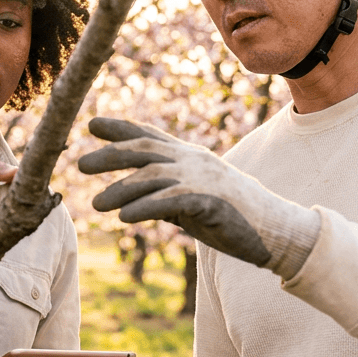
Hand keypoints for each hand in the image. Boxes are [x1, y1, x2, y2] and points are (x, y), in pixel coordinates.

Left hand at [77, 117, 319, 278]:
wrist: (276, 233)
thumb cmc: (232, 218)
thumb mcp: (191, 203)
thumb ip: (164, 196)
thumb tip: (131, 203)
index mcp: (189, 158)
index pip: (150, 136)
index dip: (121, 128)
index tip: (92, 124)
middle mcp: (194, 162)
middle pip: (146, 150)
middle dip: (111, 154)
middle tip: (81, 163)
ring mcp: (204, 180)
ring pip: (154, 175)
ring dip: (121, 189)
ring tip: (96, 204)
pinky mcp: (212, 202)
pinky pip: (172, 201)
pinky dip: (146, 207)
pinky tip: (125, 218)